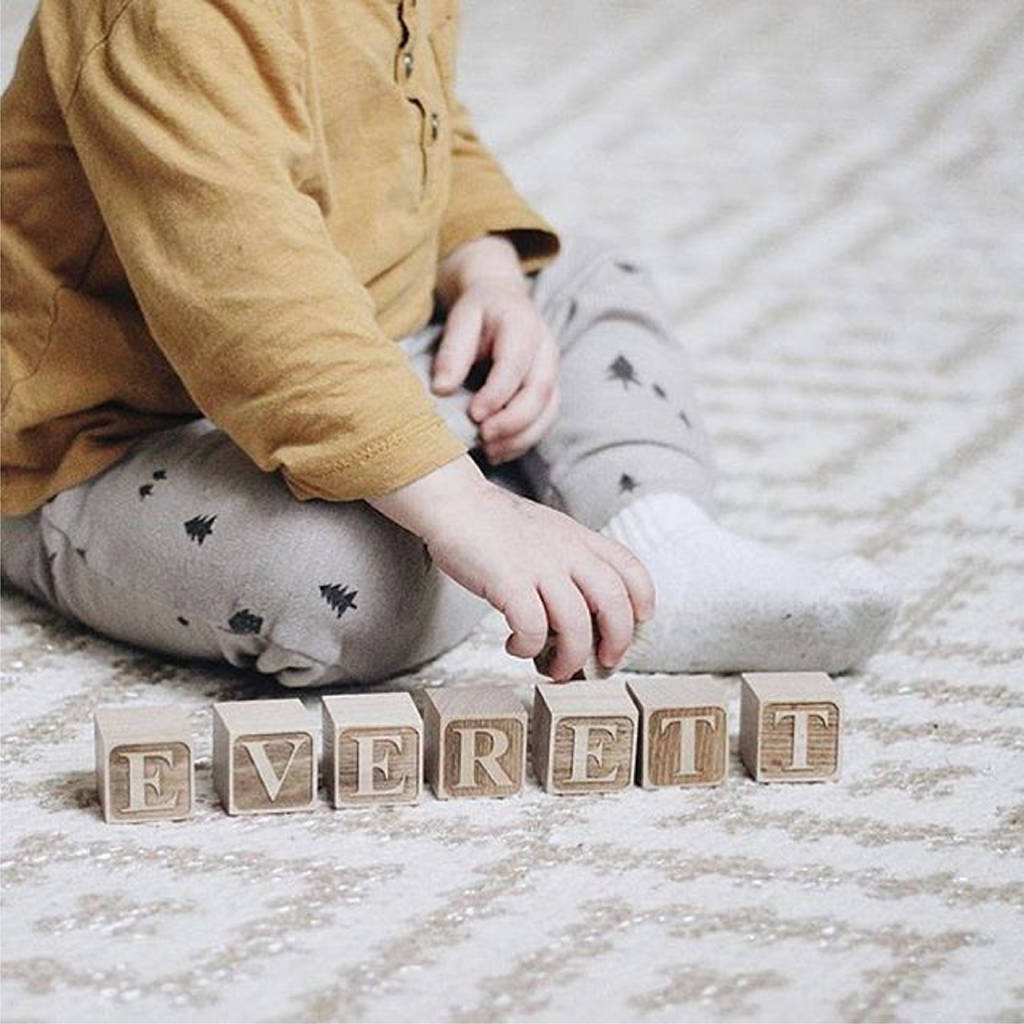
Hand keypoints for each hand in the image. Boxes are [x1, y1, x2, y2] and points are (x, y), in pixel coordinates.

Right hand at [367, 454, 655, 680]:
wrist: (455, 503)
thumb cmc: (497, 525)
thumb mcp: (549, 532)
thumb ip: (571, 560)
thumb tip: (584, 611)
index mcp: (580, 539)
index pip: (631, 569)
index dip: (642, 602)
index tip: (636, 625)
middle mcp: (567, 552)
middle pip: (613, 603)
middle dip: (615, 643)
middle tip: (603, 665)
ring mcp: (539, 566)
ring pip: (575, 624)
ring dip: (570, 658)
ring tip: (555, 670)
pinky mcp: (508, 582)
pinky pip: (532, 628)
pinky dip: (528, 647)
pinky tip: (516, 646)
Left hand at [432, 235, 559, 464]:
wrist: (501, 299)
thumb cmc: (478, 311)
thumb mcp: (460, 318)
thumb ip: (453, 351)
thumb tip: (442, 388)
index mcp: (523, 325)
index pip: (516, 365)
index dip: (497, 394)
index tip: (473, 415)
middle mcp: (546, 349)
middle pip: (540, 392)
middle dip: (513, 421)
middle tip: (483, 437)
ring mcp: (552, 371)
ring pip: (548, 411)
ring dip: (521, 437)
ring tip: (490, 452)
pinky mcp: (550, 390)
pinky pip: (544, 421)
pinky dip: (523, 441)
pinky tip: (498, 451)